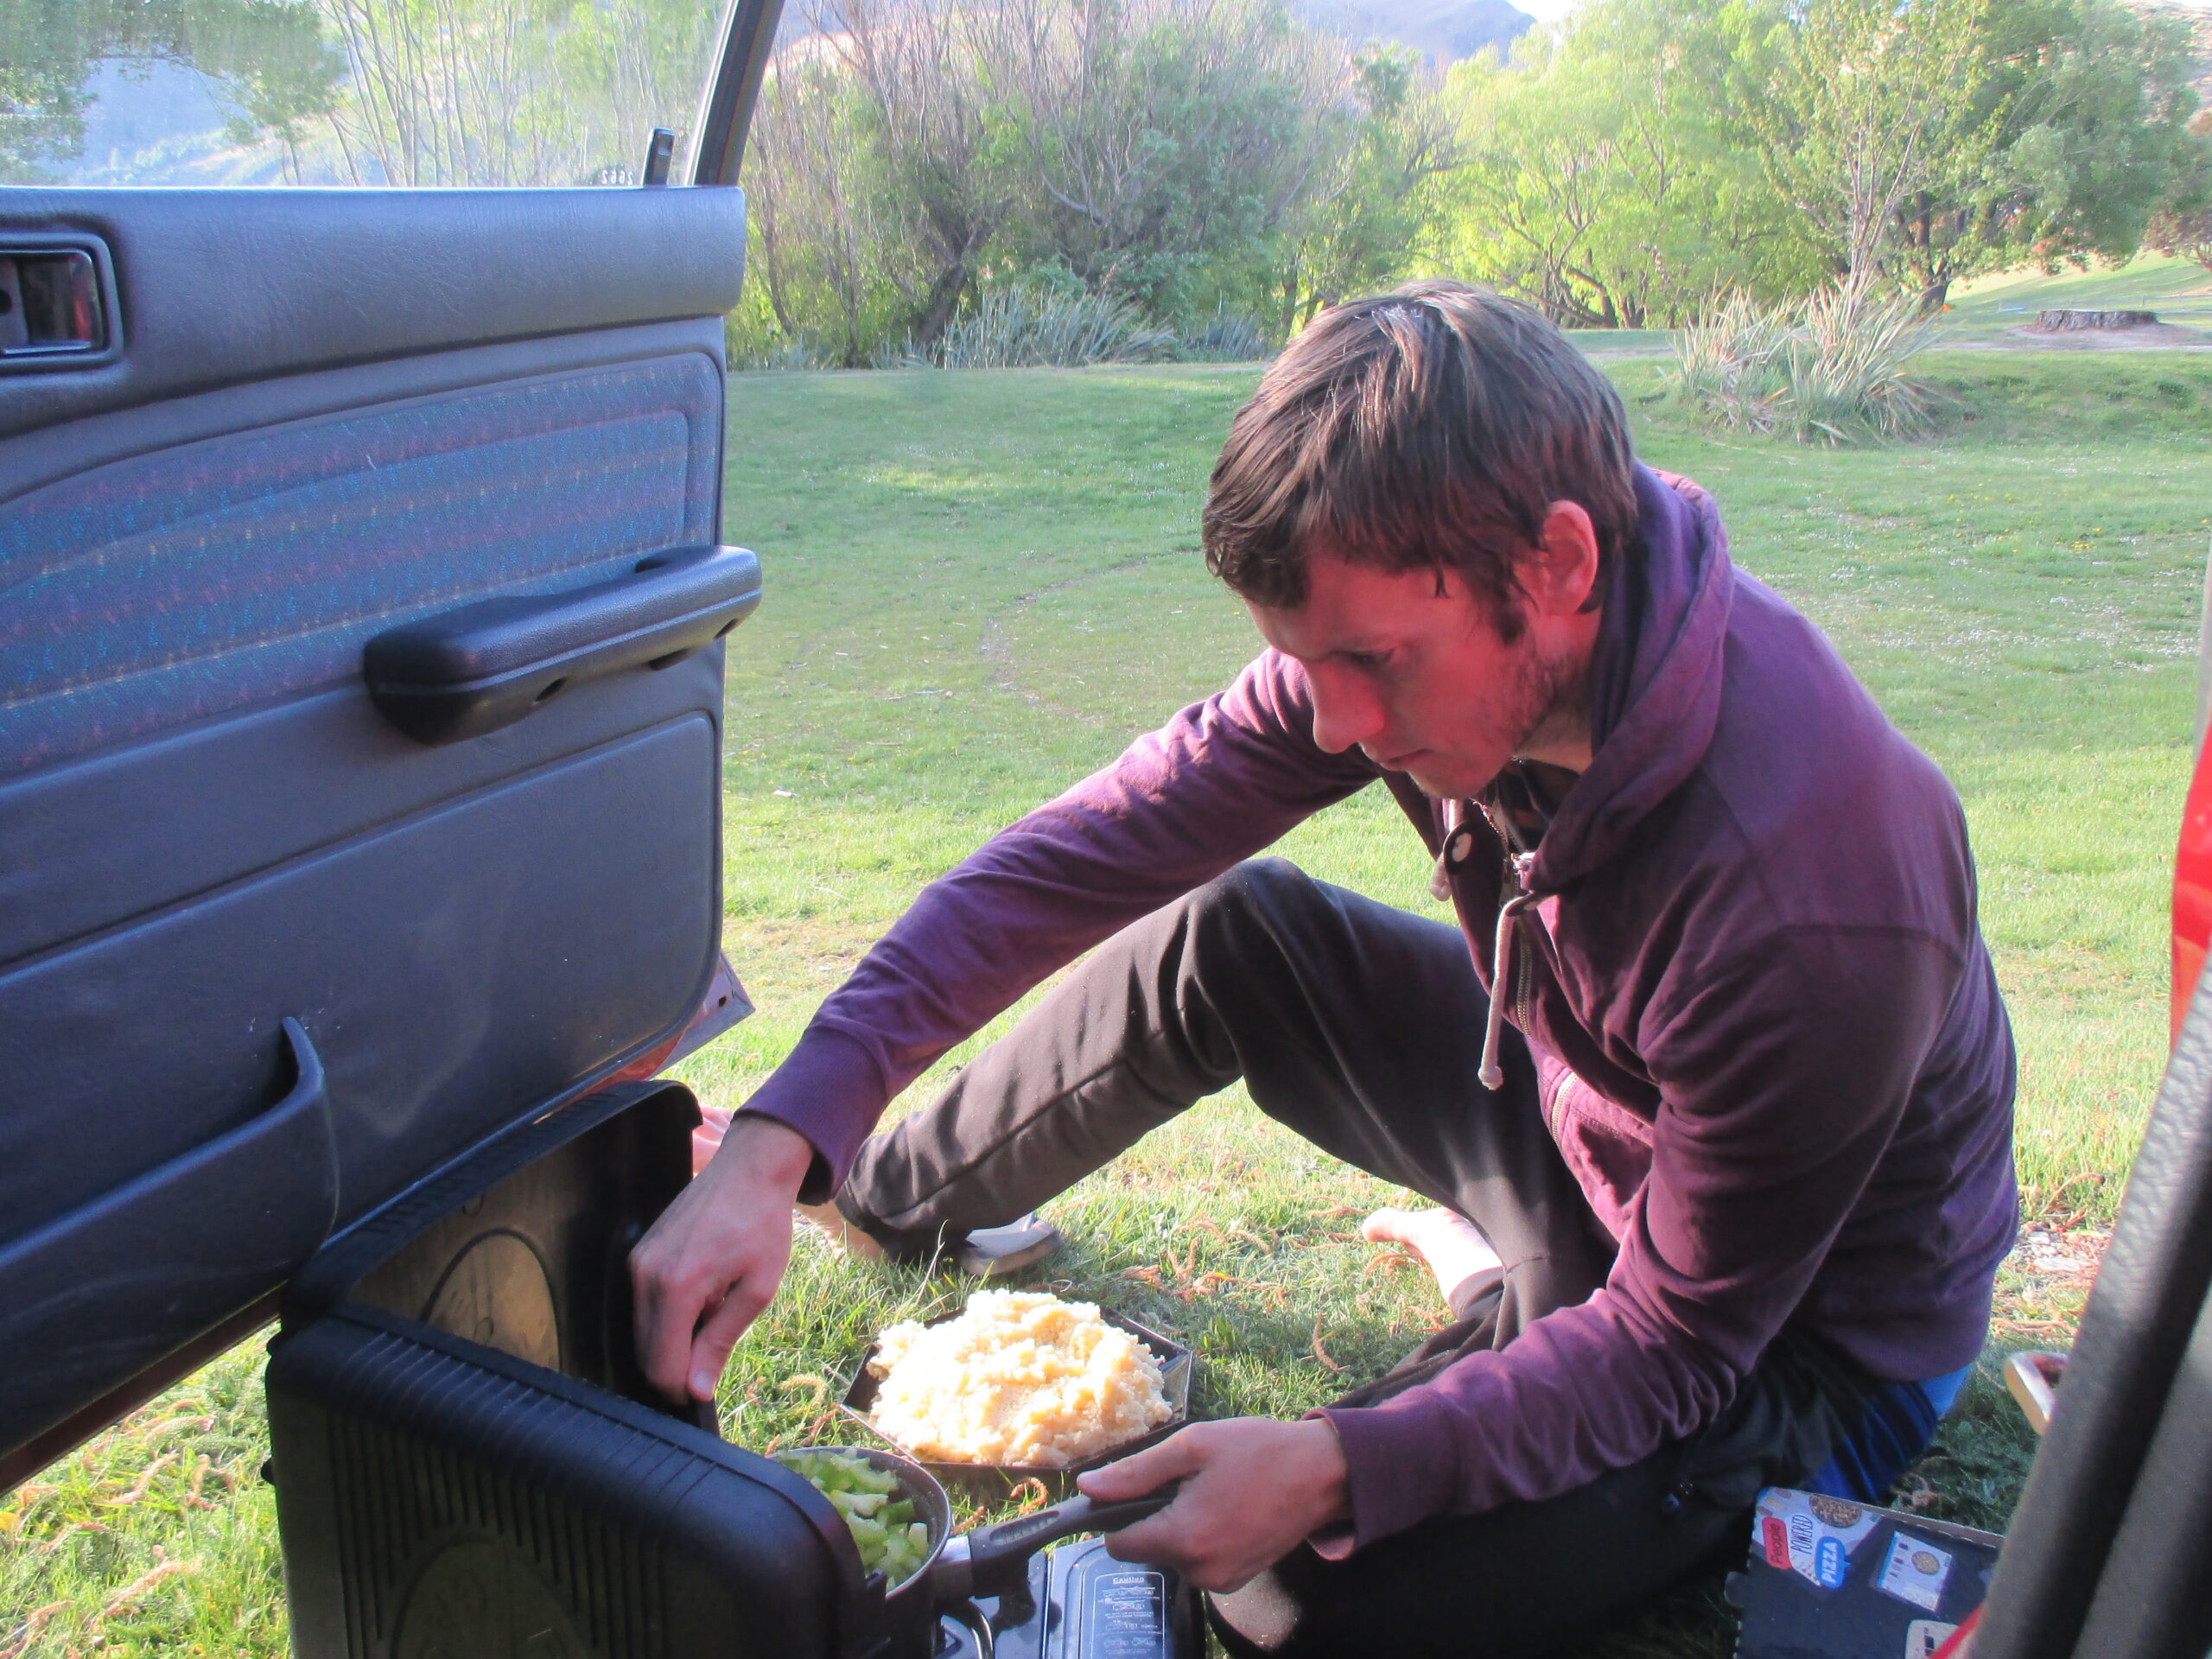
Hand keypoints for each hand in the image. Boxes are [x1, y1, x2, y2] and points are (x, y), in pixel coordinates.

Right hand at [630, 1113, 814, 1402]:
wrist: (751, 1169)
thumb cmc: (762, 1226)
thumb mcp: (755, 1289)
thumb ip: (720, 1341)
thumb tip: (697, 1391)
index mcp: (677, 1288)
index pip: (661, 1365)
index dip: (681, 1389)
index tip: (704, 1393)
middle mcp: (646, 1276)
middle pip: (645, 1353)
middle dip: (675, 1369)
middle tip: (712, 1359)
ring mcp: (637, 1262)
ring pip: (642, 1330)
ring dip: (673, 1339)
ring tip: (714, 1314)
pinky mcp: (638, 1253)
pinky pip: (643, 1304)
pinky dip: (668, 1315)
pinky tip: (702, 1296)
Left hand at [1076, 1417, 1349, 1592]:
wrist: (1322, 1473)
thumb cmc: (1258, 1451)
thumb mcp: (1192, 1447)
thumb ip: (1135, 1472)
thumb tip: (1087, 1487)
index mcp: (1184, 1539)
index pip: (1118, 1544)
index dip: (1116, 1514)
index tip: (1136, 1488)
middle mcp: (1201, 1572)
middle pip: (1147, 1548)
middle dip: (1157, 1515)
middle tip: (1190, 1480)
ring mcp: (1222, 1581)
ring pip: (1174, 1554)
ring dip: (1182, 1525)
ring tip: (1214, 1491)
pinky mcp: (1237, 1580)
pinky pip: (1199, 1560)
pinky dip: (1203, 1536)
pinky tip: (1228, 1508)